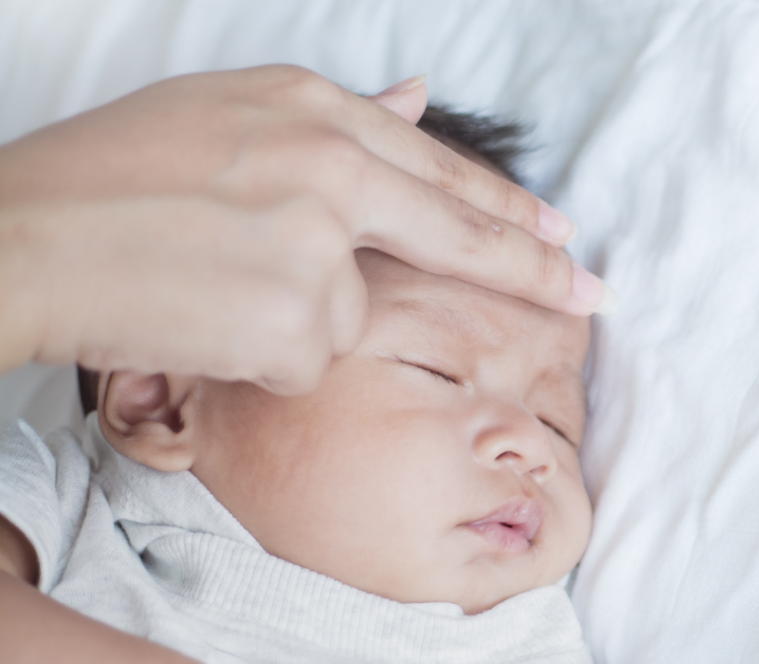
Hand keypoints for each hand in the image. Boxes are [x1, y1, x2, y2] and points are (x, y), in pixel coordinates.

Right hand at [0, 66, 606, 391]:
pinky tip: (209, 322)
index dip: (503, 208)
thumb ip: (334, 125)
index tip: (559, 236)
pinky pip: (312, 357)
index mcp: (309, 110)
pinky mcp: (301, 316)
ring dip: (296, 320)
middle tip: (592, 293)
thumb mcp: (223, 120)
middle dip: (529, 269)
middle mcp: (328, 165)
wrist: (25, 239)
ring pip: (352, 314)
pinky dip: (269, 355)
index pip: (436, 166)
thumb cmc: (106, 184)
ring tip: (212, 289)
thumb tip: (417, 100)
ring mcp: (319, 241)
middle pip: (454, 228)